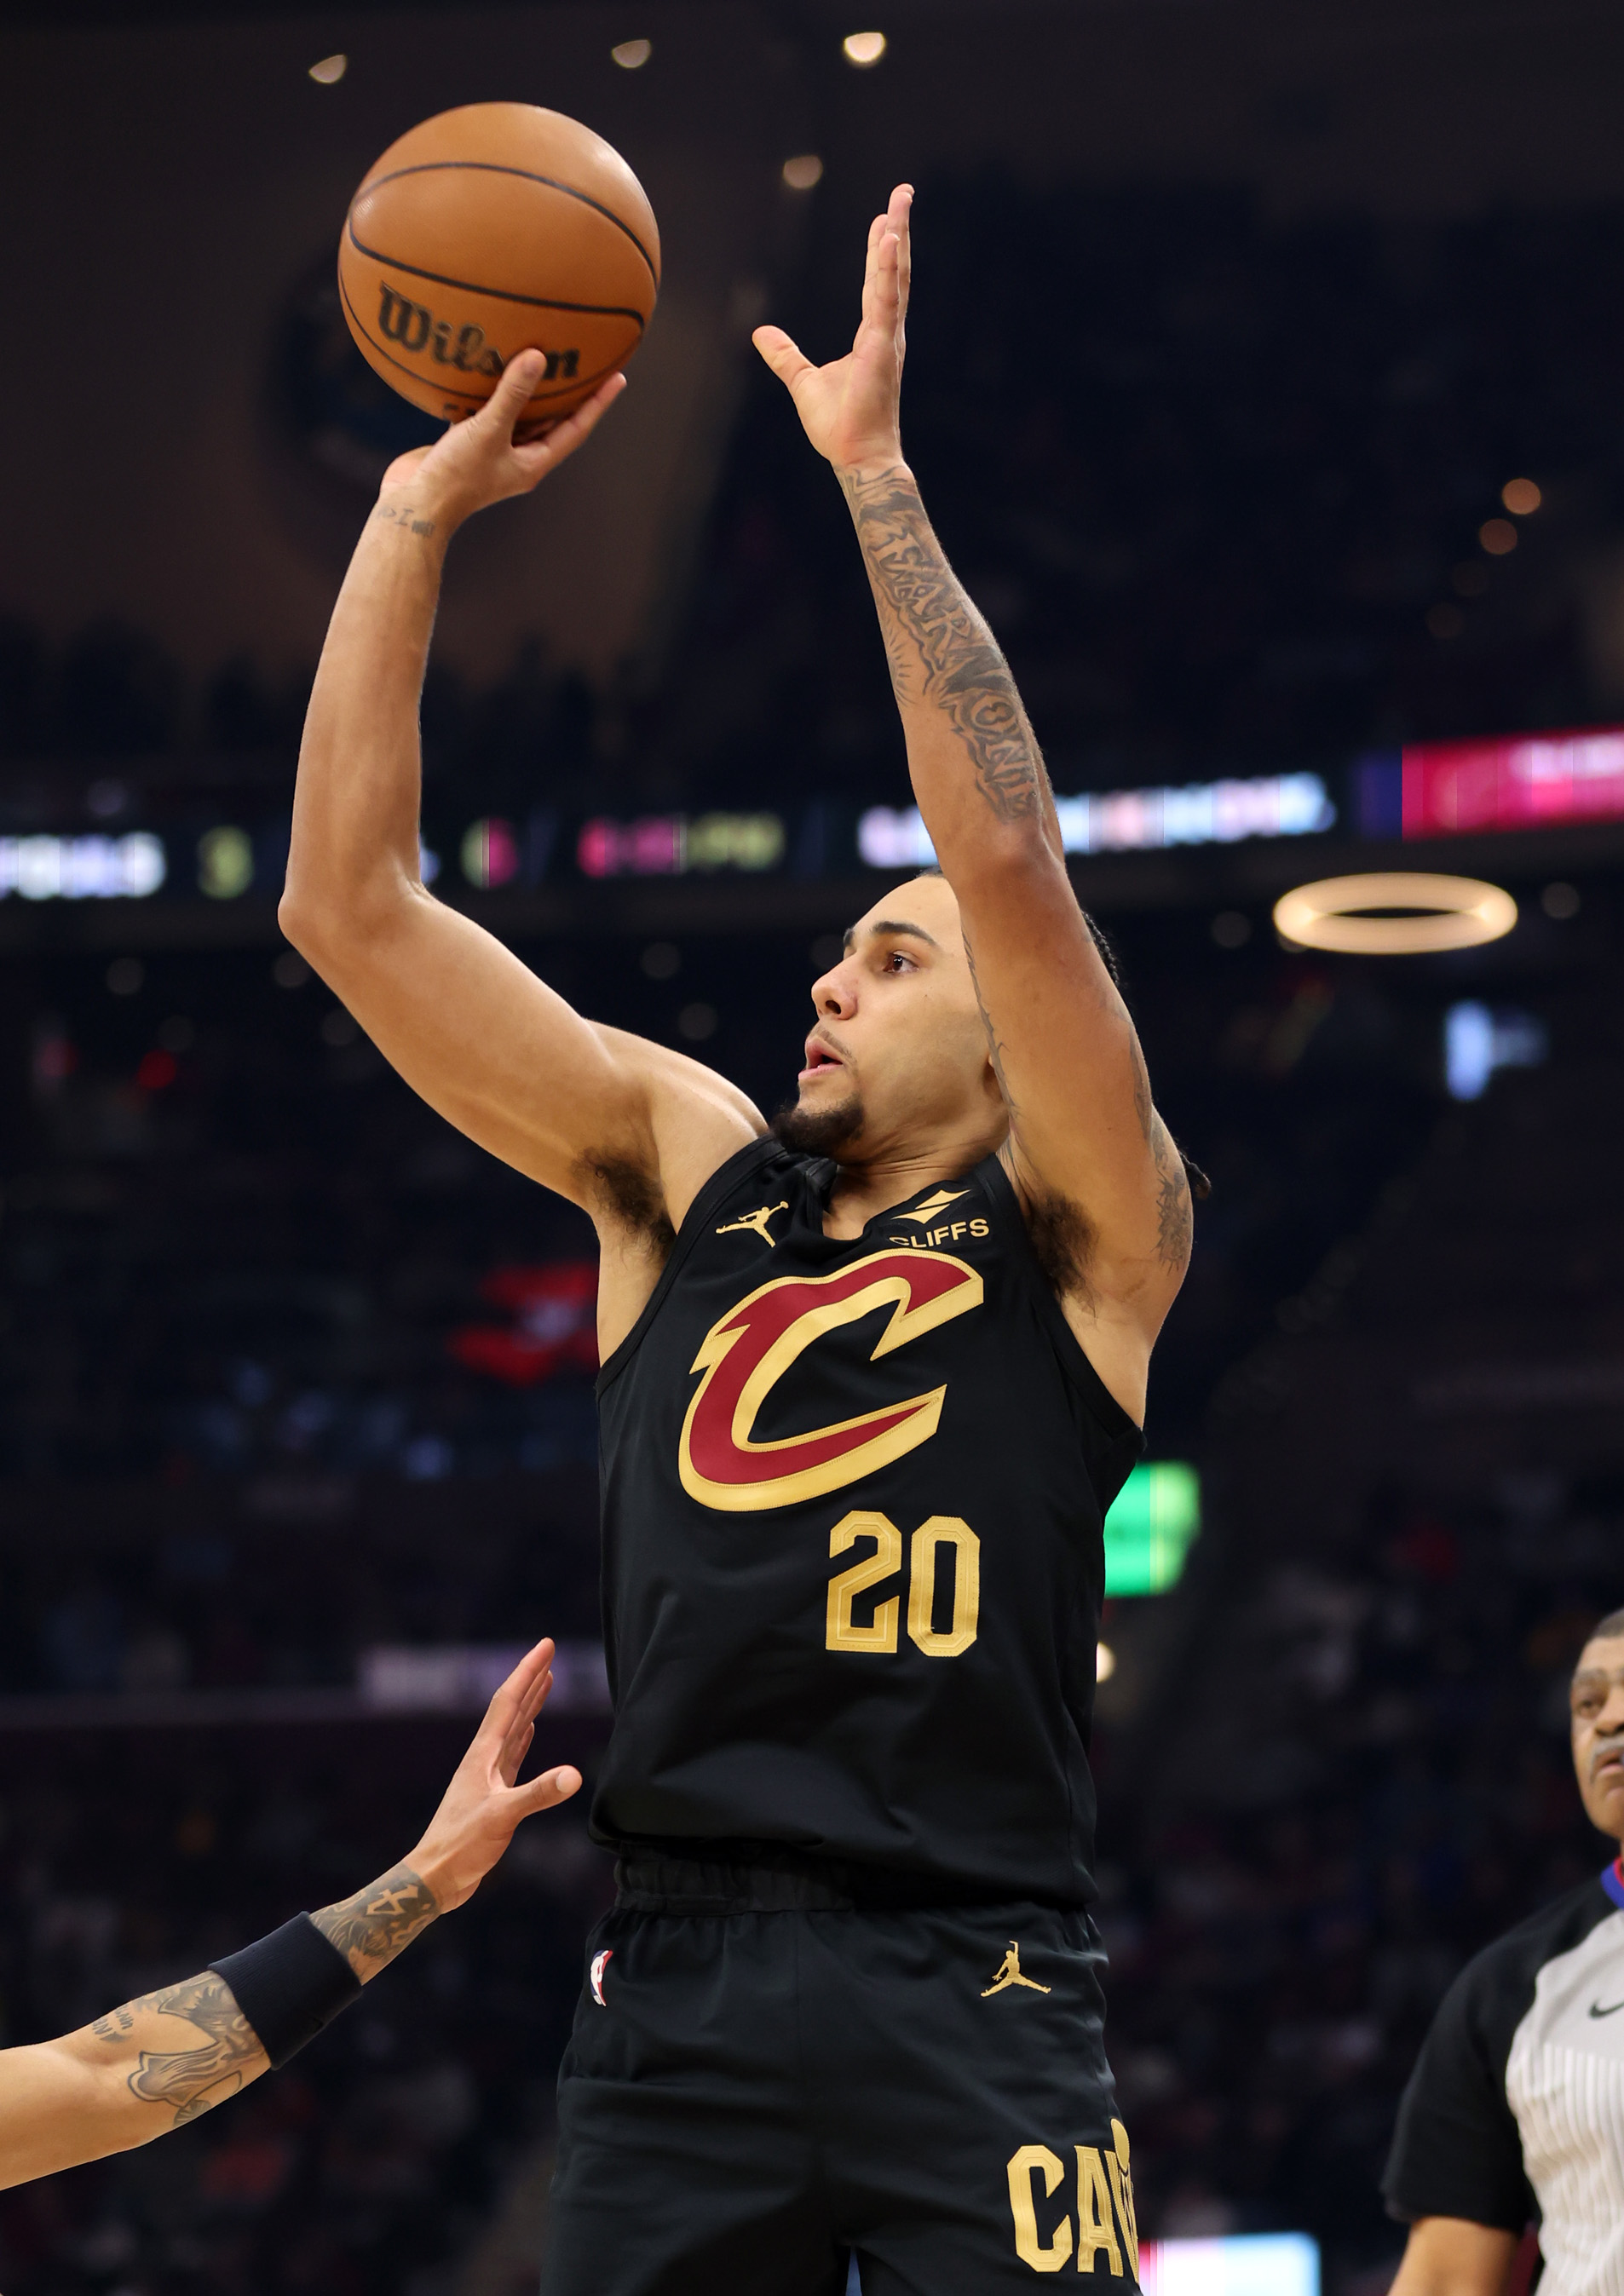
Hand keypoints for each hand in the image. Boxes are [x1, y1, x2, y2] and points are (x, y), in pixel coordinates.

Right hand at [376, 358, 625, 530]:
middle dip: (567, 394)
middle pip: (551, 421)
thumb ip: (512, 394)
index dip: (597, 403)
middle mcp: (519, 459)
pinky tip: (488, 368)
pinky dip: (491, 393)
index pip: (576, 428)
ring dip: (528, 390)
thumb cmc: (456, 476)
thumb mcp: (488, 431)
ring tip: (539, 357)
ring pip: (519, 416)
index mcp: (534, 463)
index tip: (617, 377)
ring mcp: (494, 453)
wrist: (415, 505)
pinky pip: (488, 413)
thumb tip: (538, 357)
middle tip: (583, 361)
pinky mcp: (469, 445)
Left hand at [405, 1639, 581, 1912]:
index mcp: (483, 1755)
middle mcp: (484, 1758)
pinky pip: (512, 1754)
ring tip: (545, 1682)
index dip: (528, 1671)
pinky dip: (524, 1737)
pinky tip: (529, 1731)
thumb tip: (576, 1776)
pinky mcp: (492, 1794)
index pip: (508, 1702)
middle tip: (548, 1652)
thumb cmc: (461, 1846)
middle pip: (511, 1708)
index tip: (546, 1645)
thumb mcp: (502, 1817)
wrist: (435, 1877)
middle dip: (530, 1679)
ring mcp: (487, 1776)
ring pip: (512, 1729)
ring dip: (529, 1704)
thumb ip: (538, 1794)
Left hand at [753, 183, 911, 476]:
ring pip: (894, 277)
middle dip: (898, 229)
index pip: (878, 283)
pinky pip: (886, 302)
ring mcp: (887, 338)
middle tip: (904, 193)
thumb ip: (785, 355)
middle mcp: (886, 332)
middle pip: (892, 270)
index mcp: (873, 336)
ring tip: (901, 201)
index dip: (881, 251)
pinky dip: (887, 270)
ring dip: (898, 236)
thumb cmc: (839, 426)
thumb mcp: (802, 382)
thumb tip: (760, 334)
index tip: (885, 220)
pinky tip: (889, 240)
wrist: (857, 457)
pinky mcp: (882, 349)